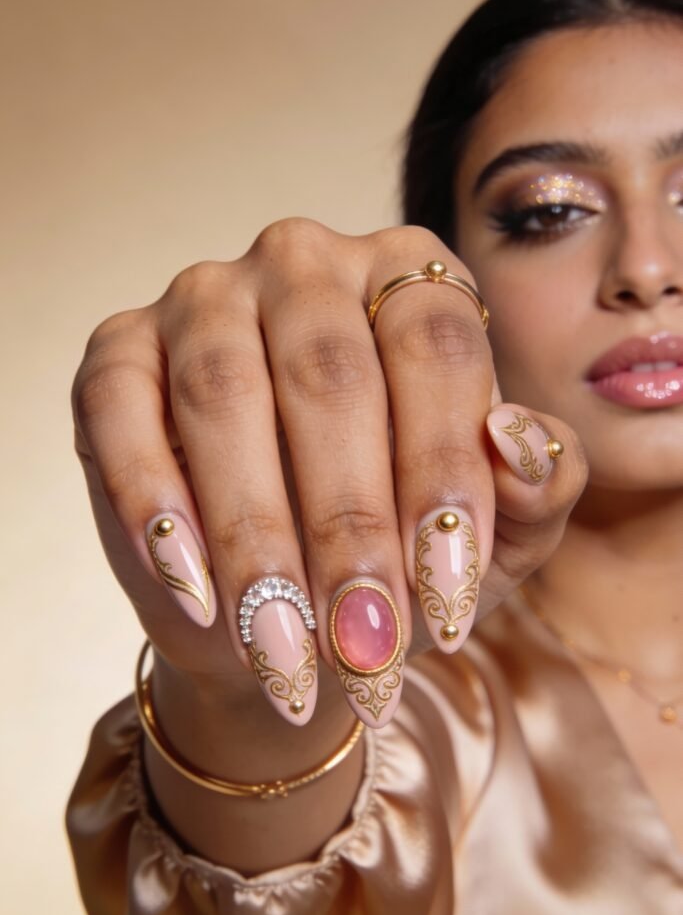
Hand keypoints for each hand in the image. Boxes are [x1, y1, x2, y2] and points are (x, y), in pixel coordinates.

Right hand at [72, 219, 586, 732]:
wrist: (289, 594)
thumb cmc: (400, 545)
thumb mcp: (494, 534)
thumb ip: (538, 485)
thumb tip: (518, 439)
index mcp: (410, 277)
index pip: (437, 351)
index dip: (443, 475)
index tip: (447, 602)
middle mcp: (305, 264)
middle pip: (330, 375)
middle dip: (347, 528)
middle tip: (362, 648)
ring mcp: (205, 296)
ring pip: (225, 396)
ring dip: (254, 537)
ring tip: (281, 649)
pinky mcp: (120, 348)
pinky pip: (124, 410)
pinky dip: (152, 504)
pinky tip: (192, 588)